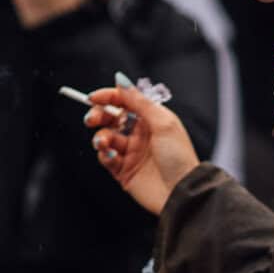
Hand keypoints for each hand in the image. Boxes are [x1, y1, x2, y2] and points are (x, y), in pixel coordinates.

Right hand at [84, 82, 198, 216]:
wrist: (182, 193)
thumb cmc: (179, 157)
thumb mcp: (163, 122)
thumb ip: (139, 101)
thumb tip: (120, 79)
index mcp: (151, 119)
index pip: (124, 102)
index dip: (107, 97)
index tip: (92, 98)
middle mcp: (140, 134)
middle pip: (111, 118)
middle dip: (98, 116)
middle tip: (91, 120)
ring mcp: (131, 153)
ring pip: (106, 137)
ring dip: (100, 137)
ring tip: (103, 143)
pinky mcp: (124, 171)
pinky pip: (106, 158)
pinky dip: (104, 154)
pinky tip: (111, 156)